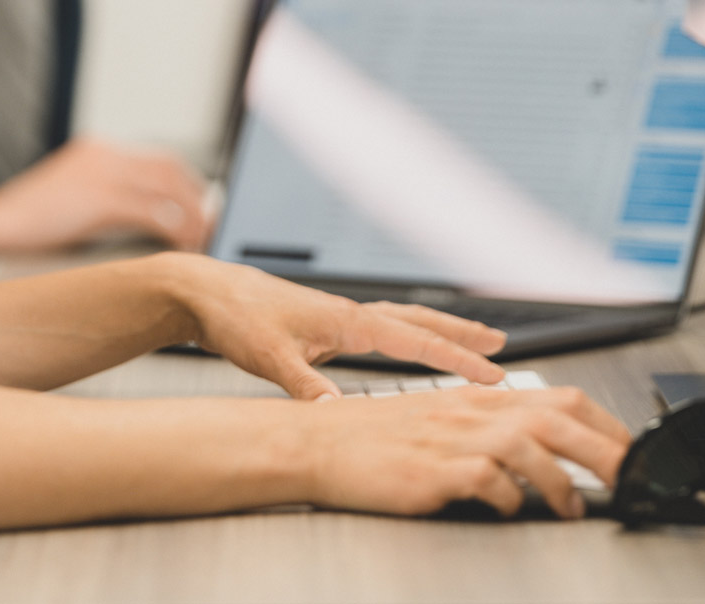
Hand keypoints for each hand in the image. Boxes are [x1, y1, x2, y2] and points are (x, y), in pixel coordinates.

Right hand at [0, 138, 210, 266]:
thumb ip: (107, 204)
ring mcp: (101, 172)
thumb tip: (153, 225)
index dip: (186, 184)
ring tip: (201, 241)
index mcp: (97, 151)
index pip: (159, 159)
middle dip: (196, 198)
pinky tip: (181, 247)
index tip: (202, 207)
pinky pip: (152, 211)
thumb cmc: (26, 227)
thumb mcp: (72, 204)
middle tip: (211, 227)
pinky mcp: (98, 198)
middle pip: (170, 168)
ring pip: (167, 188)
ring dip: (191, 215)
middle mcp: (103, 153)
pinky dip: (173, 229)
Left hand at [160, 256, 511, 400]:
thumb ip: (306, 386)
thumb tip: (336, 414)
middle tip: (499, 345)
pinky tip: (406, 346)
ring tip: (468, 341)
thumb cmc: (235, 315)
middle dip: (460, 334)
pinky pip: (383, 328)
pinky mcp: (325, 324)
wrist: (205, 291)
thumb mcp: (270, 357)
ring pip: (402, 320)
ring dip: (437, 330)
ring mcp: (338, 317)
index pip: (415, 340)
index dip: (456, 358)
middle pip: (419, 320)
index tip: (493, 373)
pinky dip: (407, 334)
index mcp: (346, 319)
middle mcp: (349, 314)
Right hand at [300, 384, 632, 520]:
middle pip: (558, 418)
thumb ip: (488, 428)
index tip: (629, 451)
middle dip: (605, 450)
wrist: (317, 442)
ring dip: (561, 480)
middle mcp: (471, 411)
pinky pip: (486, 480)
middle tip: (629, 479)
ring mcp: (451, 438)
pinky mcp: (431, 469)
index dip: (606, 425)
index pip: (562, 399)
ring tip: (572, 507)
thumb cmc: (375, 437)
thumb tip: (539, 448)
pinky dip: (509, 497)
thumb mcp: (441, 421)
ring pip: (529, 445)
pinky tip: (511, 508)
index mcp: (478, 397)